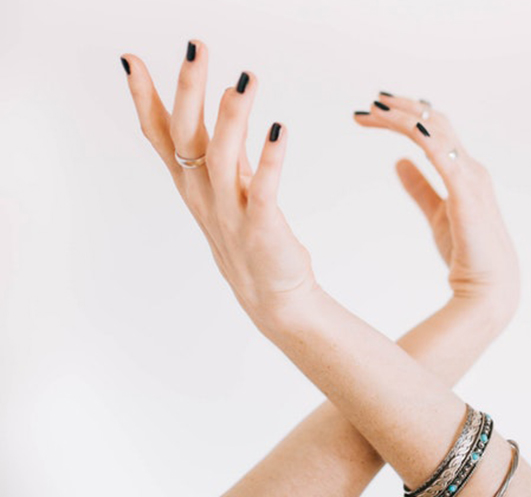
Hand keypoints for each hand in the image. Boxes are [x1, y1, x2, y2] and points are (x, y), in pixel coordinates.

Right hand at [120, 41, 316, 325]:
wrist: (271, 294)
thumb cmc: (248, 234)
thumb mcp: (225, 186)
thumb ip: (218, 146)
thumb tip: (219, 101)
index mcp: (192, 183)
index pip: (161, 136)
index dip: (145, 99)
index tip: (131, 59)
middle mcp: (203, 194)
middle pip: (187, 137)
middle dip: (188, 91)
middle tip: (195, 48)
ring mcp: (229, 212)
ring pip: (220, 158)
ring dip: (231, 118)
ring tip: (244, 80)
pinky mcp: (260, 228)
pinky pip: (262, 191)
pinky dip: (270, 160)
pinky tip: (279, 131)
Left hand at [354, 95, 519, 316]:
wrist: (490, 288)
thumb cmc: (468, 253)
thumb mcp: (436, 213)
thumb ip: (419, 187)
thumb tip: (397, 162)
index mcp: (463, 170)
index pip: (433, 130)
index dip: (405, 116)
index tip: (373, 112)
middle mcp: (469, 168)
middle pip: (435, 123)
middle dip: (401, 109)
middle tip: (369, 104)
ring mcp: (471, 178)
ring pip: (437, 133)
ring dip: (406, 117)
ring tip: (375, 109)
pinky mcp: (467, 195)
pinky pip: (445, 158)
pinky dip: (426, 139)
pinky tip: (408, 129)